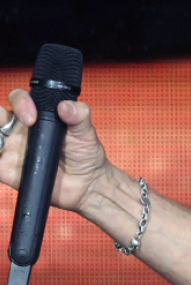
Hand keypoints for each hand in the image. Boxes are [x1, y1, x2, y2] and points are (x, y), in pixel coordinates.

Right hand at [1, 88, 111, 213]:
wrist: (87, 185)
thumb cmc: (86, 155)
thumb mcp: (86, 133)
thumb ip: (79, 115)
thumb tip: (66, 106)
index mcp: (37, 116)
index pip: (18, 99)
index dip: (21, 102)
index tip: (32, 118)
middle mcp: (20, 130)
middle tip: (14, 127)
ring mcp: (12, 148)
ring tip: (3, 143)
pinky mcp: (7, 169)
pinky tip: (0, 157)